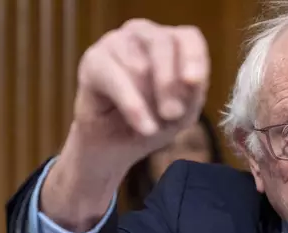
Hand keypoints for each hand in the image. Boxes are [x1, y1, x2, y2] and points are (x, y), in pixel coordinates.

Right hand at [71, 18, 209, 163]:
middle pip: (162, 43)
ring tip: (150, 125)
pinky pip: (115, 79)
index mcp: (171, 42)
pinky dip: (133, 106)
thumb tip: (191, 82)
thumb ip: (191, 96)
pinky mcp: (93, 60)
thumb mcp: (181, 115)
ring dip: (148, 100)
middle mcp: (143, 34)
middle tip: (173, 115)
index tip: (194, 83)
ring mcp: (115, 42)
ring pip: (138, 64)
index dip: (194, 57)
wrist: (115, 144)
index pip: (188, 37)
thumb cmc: (153, 121)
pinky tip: (145, 127)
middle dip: (169, 82)